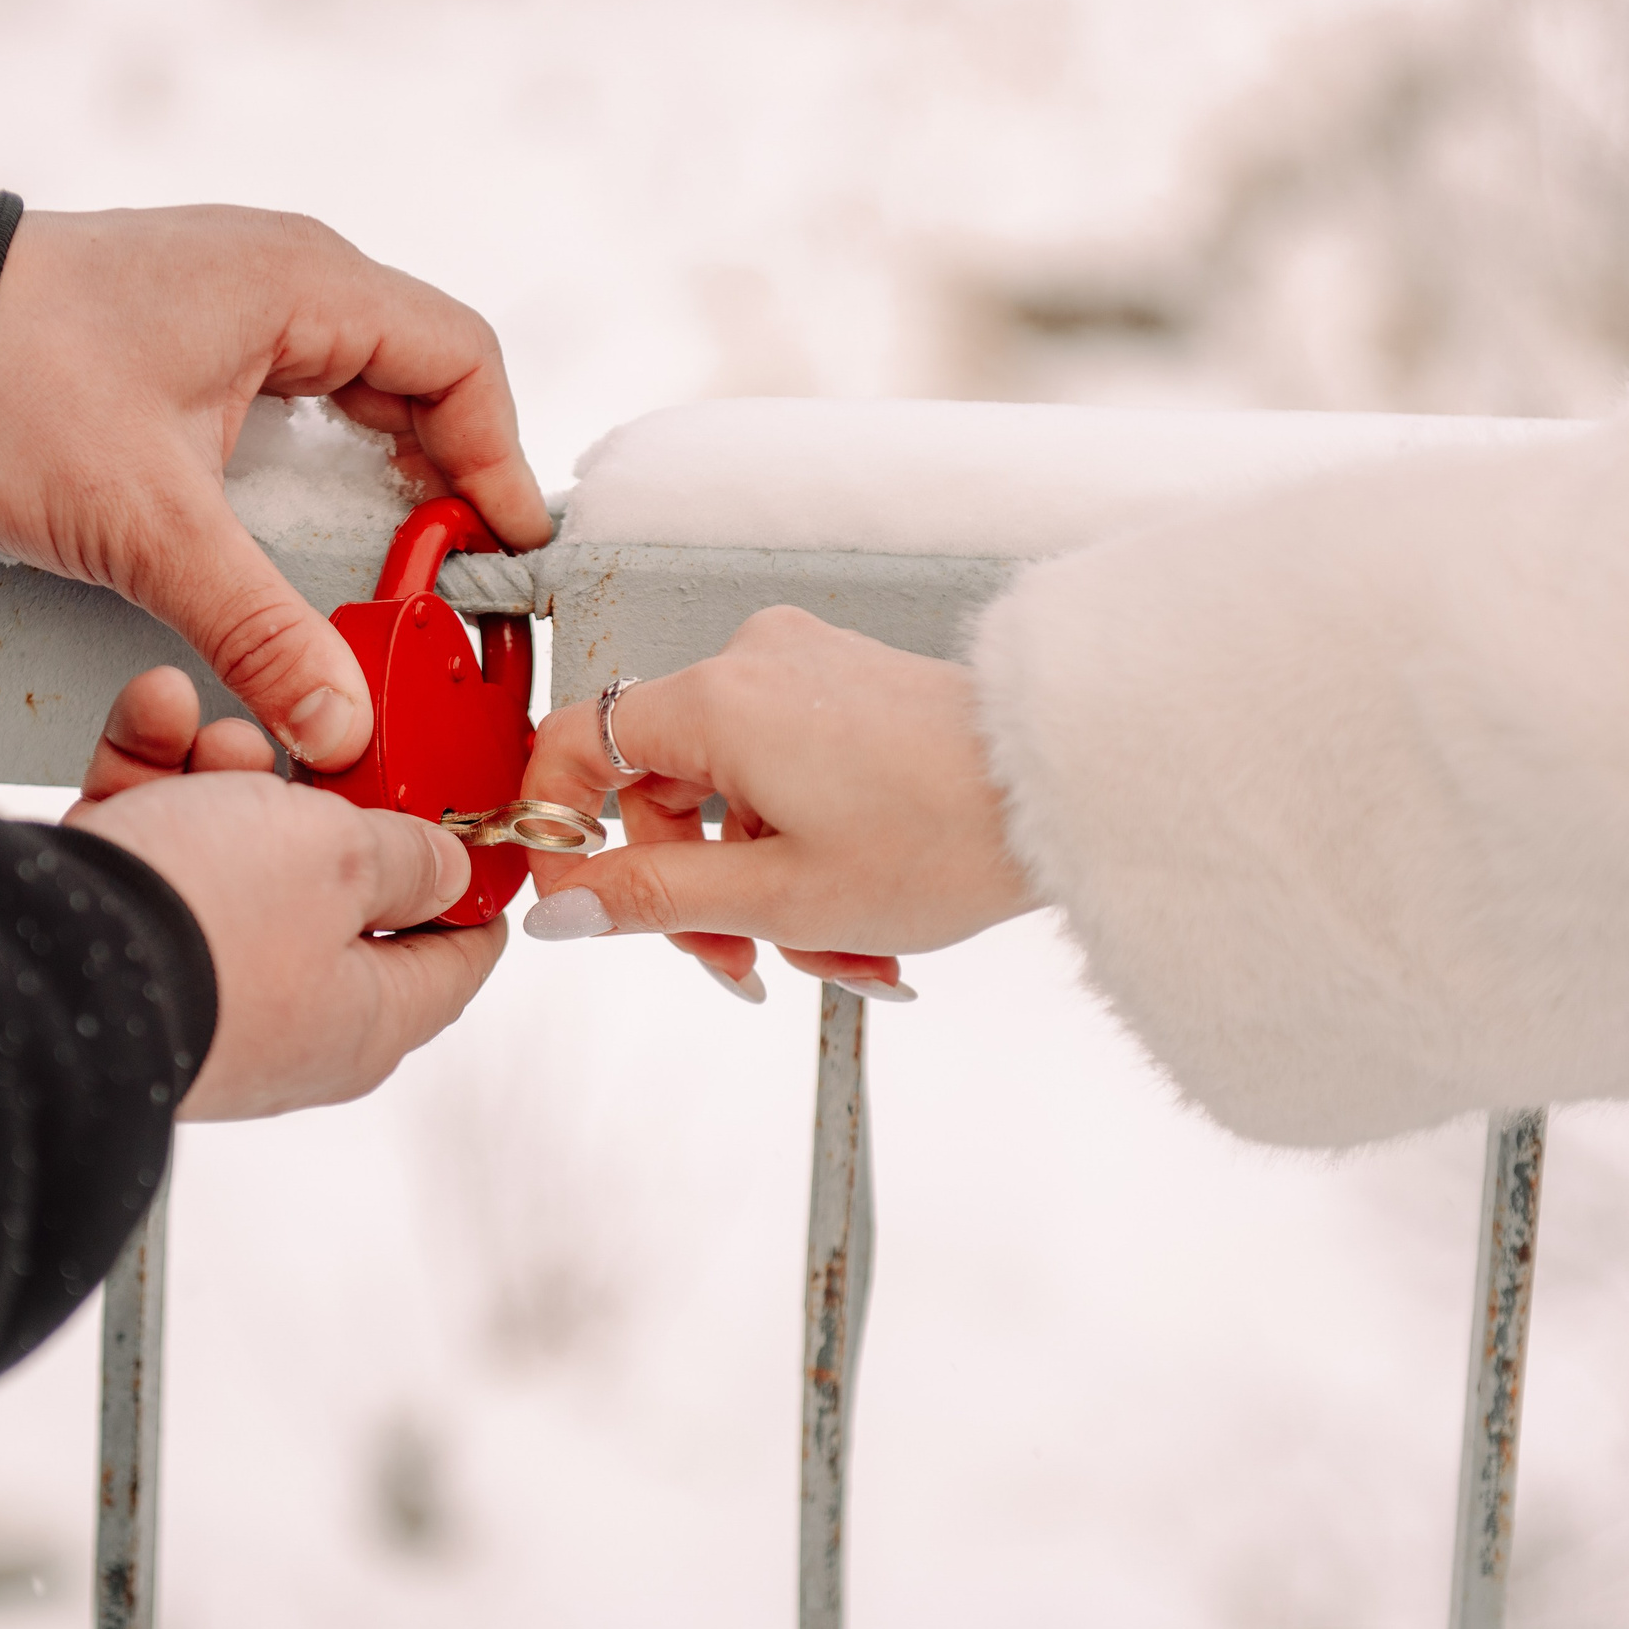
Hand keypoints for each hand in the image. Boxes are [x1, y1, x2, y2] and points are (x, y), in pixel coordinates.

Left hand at [0, 206, 550, 770]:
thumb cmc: (0, 386)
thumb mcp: (146, 525)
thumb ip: (257, 627)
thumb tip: (341, 724)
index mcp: (302, 284)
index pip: (461, 361)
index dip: (500, 461)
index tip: (506, 553)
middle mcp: (282, 277)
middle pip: (423, 376)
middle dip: (450, 480)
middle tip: (456, 581)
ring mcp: (234, 300)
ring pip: (362, 385)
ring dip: (390, 471)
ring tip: (403, 566)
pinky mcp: (188, 334)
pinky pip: (301, 391)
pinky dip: (329, 458)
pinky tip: (318, 527)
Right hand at [62, 671, 505, 1119]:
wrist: (35, 951)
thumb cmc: (204, 922)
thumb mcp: (343, 856)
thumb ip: (407, 857)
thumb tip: (448, 873)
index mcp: (364, 1022)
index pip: (454, 958)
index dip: (471, 880)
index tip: (472, 819)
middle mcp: (284, 1019)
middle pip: (335, 889)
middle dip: (323, 797)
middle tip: (318, 745)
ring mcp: (198, 984)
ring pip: (237, 855)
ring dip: (230, 773)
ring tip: (216, 728)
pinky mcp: (119, 946)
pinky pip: (158, 850)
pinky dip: (156, 783)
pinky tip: (156, 719)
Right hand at [516, 607, 1038, 999]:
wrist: (1069, 791)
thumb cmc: (947, 835)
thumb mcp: (778, 896)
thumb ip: (650, 900)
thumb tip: (558, 908)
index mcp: (716, 701)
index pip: (575, 748)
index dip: (559, 834)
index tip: (581, 905)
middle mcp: (752, 663)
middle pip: (657, 788)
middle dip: (693, 891)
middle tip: (742, 966)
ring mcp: (804, 670)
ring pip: (727, 795)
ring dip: (760, 885)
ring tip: (835, 951)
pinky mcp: (846, 688)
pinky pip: (782, 775)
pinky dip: (802, 846)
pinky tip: (858, 912)